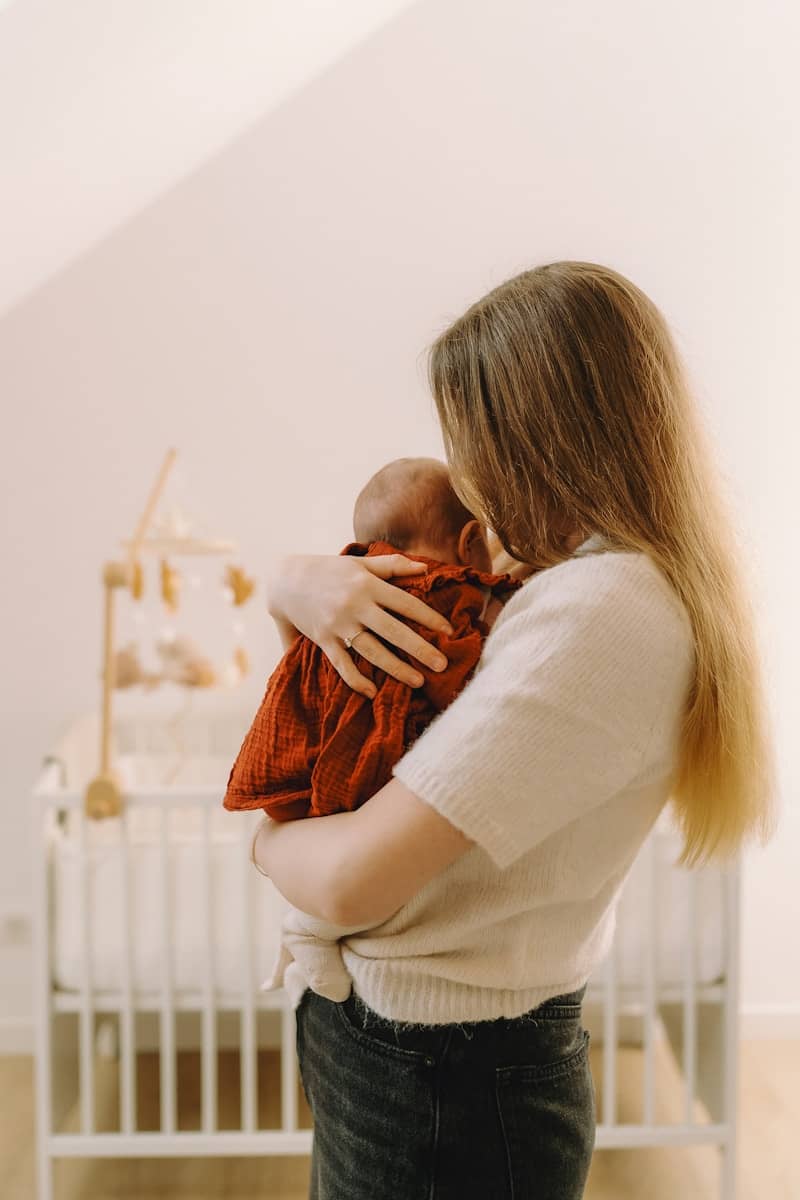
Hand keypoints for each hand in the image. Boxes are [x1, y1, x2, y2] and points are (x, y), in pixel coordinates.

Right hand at [266, 553, 453, 698]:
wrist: (284, 579)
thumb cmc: (328, 570)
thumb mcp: (360, 562)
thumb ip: (392, 566)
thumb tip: (425, 568)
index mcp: (367, 584)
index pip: (406, 603)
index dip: (430, 618)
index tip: (449, 632)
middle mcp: (355, 605)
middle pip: (394, 631)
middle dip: (420, 649)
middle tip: (442, 665)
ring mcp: (338, 625)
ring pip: (372, 651)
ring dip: (396, 668)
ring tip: (418, 682)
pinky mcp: (322, 640)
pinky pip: (342, 665)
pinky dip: (356, 680)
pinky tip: (374, 692)